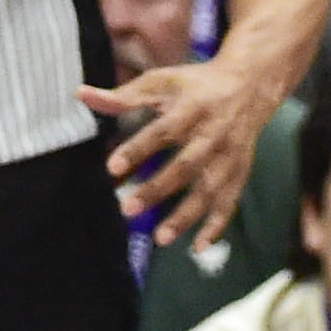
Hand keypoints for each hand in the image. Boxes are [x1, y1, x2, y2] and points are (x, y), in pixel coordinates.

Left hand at [80, 58, 279, 248]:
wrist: (249, 85)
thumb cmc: (196, 86)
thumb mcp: (161, 82)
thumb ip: (123, 95)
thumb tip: (82, 95)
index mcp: (191, 109)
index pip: (162, 131)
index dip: (138, 149)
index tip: (112, 167)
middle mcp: (212, 135)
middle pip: (185, 166)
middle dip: (157, 189)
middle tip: (128, 209)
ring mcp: (228, 157)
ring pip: (209, 190)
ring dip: (186, 216)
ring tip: (161, 238)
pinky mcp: (239, 172)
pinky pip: (229, 203)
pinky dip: (216, 226)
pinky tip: (199, 247)